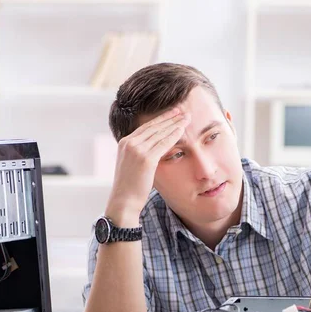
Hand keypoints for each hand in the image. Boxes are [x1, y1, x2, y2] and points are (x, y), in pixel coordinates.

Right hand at [105, 108, 189, 225]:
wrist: (123, 201)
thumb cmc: (130, 187)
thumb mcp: (132, 165)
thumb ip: (139, 154)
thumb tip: (152, 150)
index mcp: (124, 142)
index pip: (145, 126)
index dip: (160, 119)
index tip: (172, 113)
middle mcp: (129, 143)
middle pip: (153, 126)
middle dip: (169, 117)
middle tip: (182, 110)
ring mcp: (136, 150)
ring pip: (159, 133)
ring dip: (174, 124)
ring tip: (186, 117)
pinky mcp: (145, 159)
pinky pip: (163, 144)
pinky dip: (174, 135)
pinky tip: (182, 130)